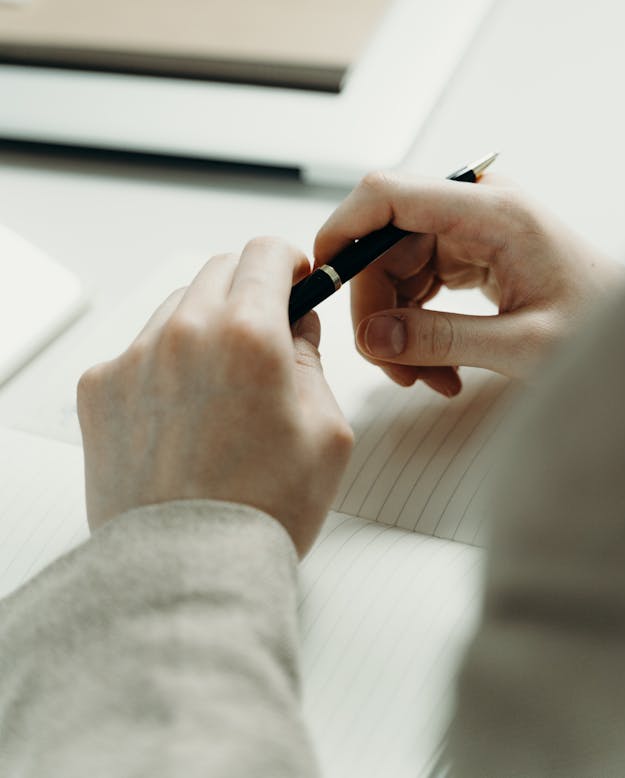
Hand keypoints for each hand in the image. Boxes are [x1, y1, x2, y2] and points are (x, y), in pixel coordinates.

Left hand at [77, 241, 352, 556]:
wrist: (188, 568)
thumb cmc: (264, 509)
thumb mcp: (326, 430)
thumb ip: (313, 360)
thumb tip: (296, 326)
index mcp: (248, 333)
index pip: (264, 253)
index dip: (288, 262)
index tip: (295, 277)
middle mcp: (185, 332)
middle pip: (218, 271)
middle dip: (249, 290)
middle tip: (265, 334)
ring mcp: (134, 358)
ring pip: (178, 308)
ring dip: (205, 325)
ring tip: (221, 384)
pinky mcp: (100, 389)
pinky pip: (139, 350)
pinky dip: (165, 364)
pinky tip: (183, 412)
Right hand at [314, 171, 624, 394]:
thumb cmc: (600, 325)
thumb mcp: (522, 346)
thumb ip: (441, 340)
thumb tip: (372, 336)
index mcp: (493, 212)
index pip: (389, 192)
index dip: (343, 227)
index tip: (322, 275)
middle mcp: (476, 208)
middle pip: (384, 243)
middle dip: (378, 309)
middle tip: (396, 368)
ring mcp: (471, 227)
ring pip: (395, 268)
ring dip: (398, 325)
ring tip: (430, 377)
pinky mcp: (469, 250)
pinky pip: (417, 282)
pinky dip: (417, 324)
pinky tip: (440, 364)